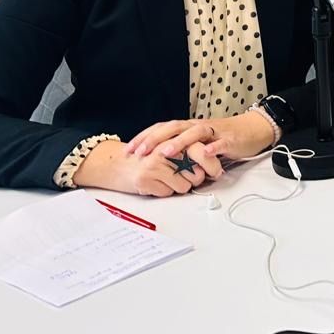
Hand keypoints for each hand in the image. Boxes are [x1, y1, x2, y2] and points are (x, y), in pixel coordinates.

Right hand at [70, 138, 217, 197]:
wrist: (117, 164)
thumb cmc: (146, 158)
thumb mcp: (169, 149)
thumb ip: (188, 152)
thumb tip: (211, 167)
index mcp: (173, 139)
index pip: (201, 152)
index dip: (211, 165)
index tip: (216, 173)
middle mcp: (165, 150)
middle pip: (196, 174)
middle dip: (194, 180)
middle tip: (186, 177)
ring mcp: (154, 165)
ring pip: (184, 187)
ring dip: (178, 186)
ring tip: (166, 178)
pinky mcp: (145, 179)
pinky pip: (168, 193)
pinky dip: (164, 191)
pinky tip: (155, 183)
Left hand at [126, 111, 276, 168]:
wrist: (252, 129)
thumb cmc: (224, 137)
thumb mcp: (198, 143)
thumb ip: (182, 149)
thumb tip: (159, 163)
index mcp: (188, 127)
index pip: (162, 129)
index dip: (145, 138)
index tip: (128, 150)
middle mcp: (198, 127)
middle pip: (173, 128)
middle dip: (154, 140)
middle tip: (139, 153)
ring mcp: (213, 132)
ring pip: (193, 134)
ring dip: (178, 143)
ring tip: (165, 153)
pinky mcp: (229, 139)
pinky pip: (219, 143)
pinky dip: (211, 148)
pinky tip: (203, 154)